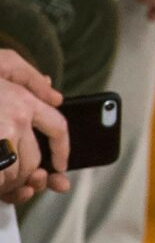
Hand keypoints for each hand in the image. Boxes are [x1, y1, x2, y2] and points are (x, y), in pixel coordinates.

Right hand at [0, 49, 69, 205]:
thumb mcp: (3, 62)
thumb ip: (29, 78)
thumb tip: (56, 97)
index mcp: (25, 100)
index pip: (58, 129)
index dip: (61, 150)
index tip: (60, 166)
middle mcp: (17, 119)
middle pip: (34, 160)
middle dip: (22, 173)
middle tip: (6, 173)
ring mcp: (0, 137)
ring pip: (13, 173)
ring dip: (4, 180)